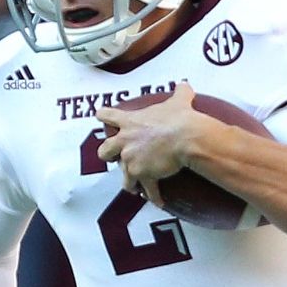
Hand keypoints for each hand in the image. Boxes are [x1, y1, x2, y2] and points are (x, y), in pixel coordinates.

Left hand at [96, 82, 206, 207]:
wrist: (186, 138)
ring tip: (138, 185)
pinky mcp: (142, 175)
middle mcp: (125, 142)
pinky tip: (158, 201)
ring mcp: (131, 160)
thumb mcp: (179, 100)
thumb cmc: (179, 118)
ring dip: (130, 181)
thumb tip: (185, 84)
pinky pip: (146, 190)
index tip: (100, 116)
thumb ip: (179, 92)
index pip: (106, 115)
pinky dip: (152, 196)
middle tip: (118, 158)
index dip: (103, 116)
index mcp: (129, 122)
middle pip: (104, 151)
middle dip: (109, 156)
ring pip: (123, 176)